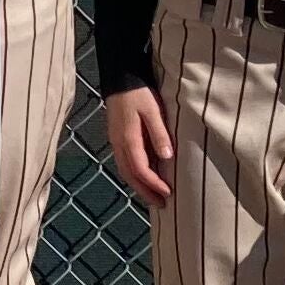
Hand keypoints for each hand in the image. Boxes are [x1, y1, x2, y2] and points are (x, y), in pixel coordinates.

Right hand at [102, 85, 174, 203]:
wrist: (120, 79)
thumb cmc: (139, 94)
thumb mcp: (153, 111)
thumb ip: (159, 133)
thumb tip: (167, 157)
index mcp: (128, 139)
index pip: (140, 169)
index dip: (154, 184)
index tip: (168, 193)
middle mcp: (119, 145)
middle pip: (130, 176)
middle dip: (145, 192)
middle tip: (161, 205)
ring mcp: (116, 142)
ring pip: (125, 171)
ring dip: (138, 186)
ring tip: (153, 196)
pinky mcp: (117, 139)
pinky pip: (124, 163)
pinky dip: (134, 175)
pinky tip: (144, 178)